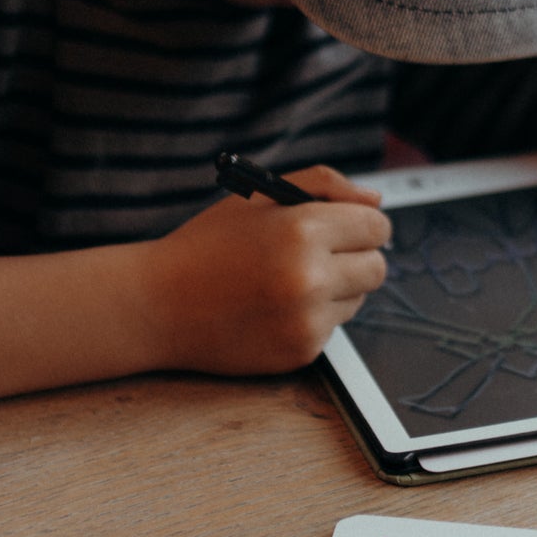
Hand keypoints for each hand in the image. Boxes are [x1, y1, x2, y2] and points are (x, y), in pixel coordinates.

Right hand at [140, 164, 389, 374]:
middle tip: (321, 255)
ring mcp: (307, 320)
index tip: (347, 228)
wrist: (158, 305)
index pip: (377, 226)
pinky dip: (312, 318)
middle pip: (377, 267)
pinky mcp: (301, 351)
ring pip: (357, 300)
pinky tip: (273, 309)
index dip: (362, 225)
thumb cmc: (208, 244)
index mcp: (304, 229)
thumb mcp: (258, 196)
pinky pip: (331, 328)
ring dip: (335, 290)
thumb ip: (324, 185)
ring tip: (285, 282)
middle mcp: (311, 278)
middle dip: (356, 258)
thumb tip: (375, 202)